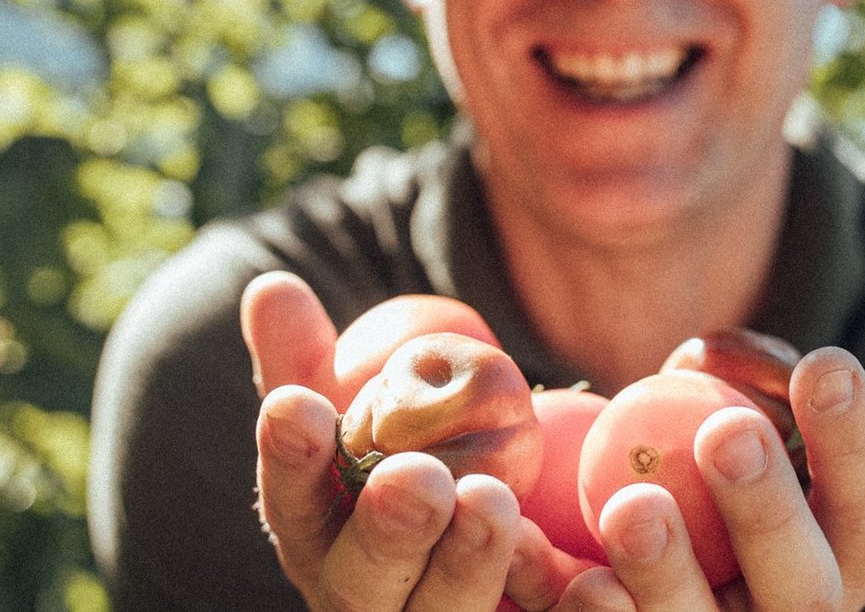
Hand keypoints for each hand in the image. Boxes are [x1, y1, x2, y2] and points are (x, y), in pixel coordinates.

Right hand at [243, 272, 519, 609]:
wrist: (489, 549)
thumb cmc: (399, 470)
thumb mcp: (357, 417)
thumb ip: (310, 361)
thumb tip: (271, 285)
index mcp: (320, 541)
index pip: (293, 505)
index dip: (292, 458)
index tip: (296, 404)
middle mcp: (366, 600)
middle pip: (366, 580)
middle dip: (388, 530)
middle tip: (418, 474)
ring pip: (445, 611)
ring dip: (469, 562)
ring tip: (493, 500)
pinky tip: (593, 578)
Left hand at [507, 323, 864, 610]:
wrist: (675, 580)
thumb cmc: (767, 495)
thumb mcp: (832, 452)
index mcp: (850, 554)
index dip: (851, 438)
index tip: (825, 362)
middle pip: (799, 583)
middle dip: (765, 509)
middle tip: (727, 431)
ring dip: (667, 571)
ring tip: (631, 504)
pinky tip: (564, 576)